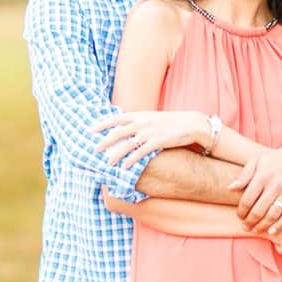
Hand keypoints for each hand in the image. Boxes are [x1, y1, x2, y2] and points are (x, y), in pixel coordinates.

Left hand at [91, 110, 207, 168]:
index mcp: (140, 115)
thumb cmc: (170, 122)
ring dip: (116, 154)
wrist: (190, 123)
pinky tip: (125, 166)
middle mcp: (142, 122)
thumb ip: (138, 121)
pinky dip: (132, 159)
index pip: (117, 118)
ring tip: (107, 162)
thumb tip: (125, 127)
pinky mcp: (158, 141)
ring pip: (128, 143)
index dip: (103, 123)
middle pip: (119, 131)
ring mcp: (149, 132)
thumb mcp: (152, 117)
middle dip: (105, 141)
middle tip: (94, 149)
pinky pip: (141, 152)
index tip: (91, 129)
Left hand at [229, 144, 281, 232]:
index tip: (239, 216)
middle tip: (245, 226)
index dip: (241, 211)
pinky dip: (280, 226)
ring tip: (255, 229)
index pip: (248, 199)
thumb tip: (230, 188)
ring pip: (273, 215)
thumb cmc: (274, 160)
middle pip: (259, 210)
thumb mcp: (256, 161)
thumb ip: (243, 175)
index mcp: (262, 176)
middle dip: (250, 221)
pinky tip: (272, 232)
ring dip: (262, 225)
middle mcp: (275, 185)